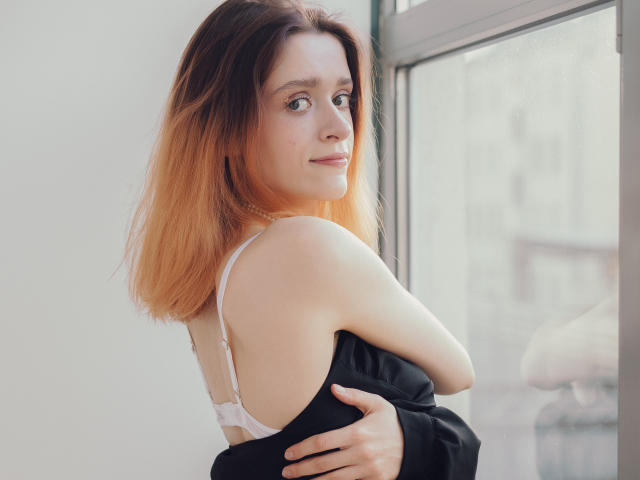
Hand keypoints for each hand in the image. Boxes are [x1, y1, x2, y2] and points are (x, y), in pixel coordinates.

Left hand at [281, 384, 403, 479]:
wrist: (417, 444)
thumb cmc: (392, 422)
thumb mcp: (376, 404)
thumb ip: (353, 396)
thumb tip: (333, 388)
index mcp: (357, 433)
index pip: (322, 443)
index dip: (303, 448)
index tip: (289, 452)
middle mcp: (360, 454)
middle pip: (323, 464)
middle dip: (301, 468)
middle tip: (287, 470)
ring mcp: (367, 471)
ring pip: (333, 479)